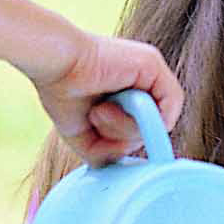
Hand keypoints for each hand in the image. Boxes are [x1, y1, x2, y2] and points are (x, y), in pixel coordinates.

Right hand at [26, 27, 184, 165]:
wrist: (54, 65)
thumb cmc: (62, 94)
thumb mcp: (87, 137)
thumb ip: (109, 153)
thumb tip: (127, 158)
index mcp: (132, 92)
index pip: (147, 129)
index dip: (127, 141)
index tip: (102, 138)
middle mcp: (145, 81)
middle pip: (153, 129)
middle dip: (122, 136)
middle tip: (96, 117)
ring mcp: (152, 72)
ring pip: (160, 121)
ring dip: (125, 128)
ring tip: (99, 110)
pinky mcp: (153, 65)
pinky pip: (169, 106)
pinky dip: (141, 118)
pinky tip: (113, 107)